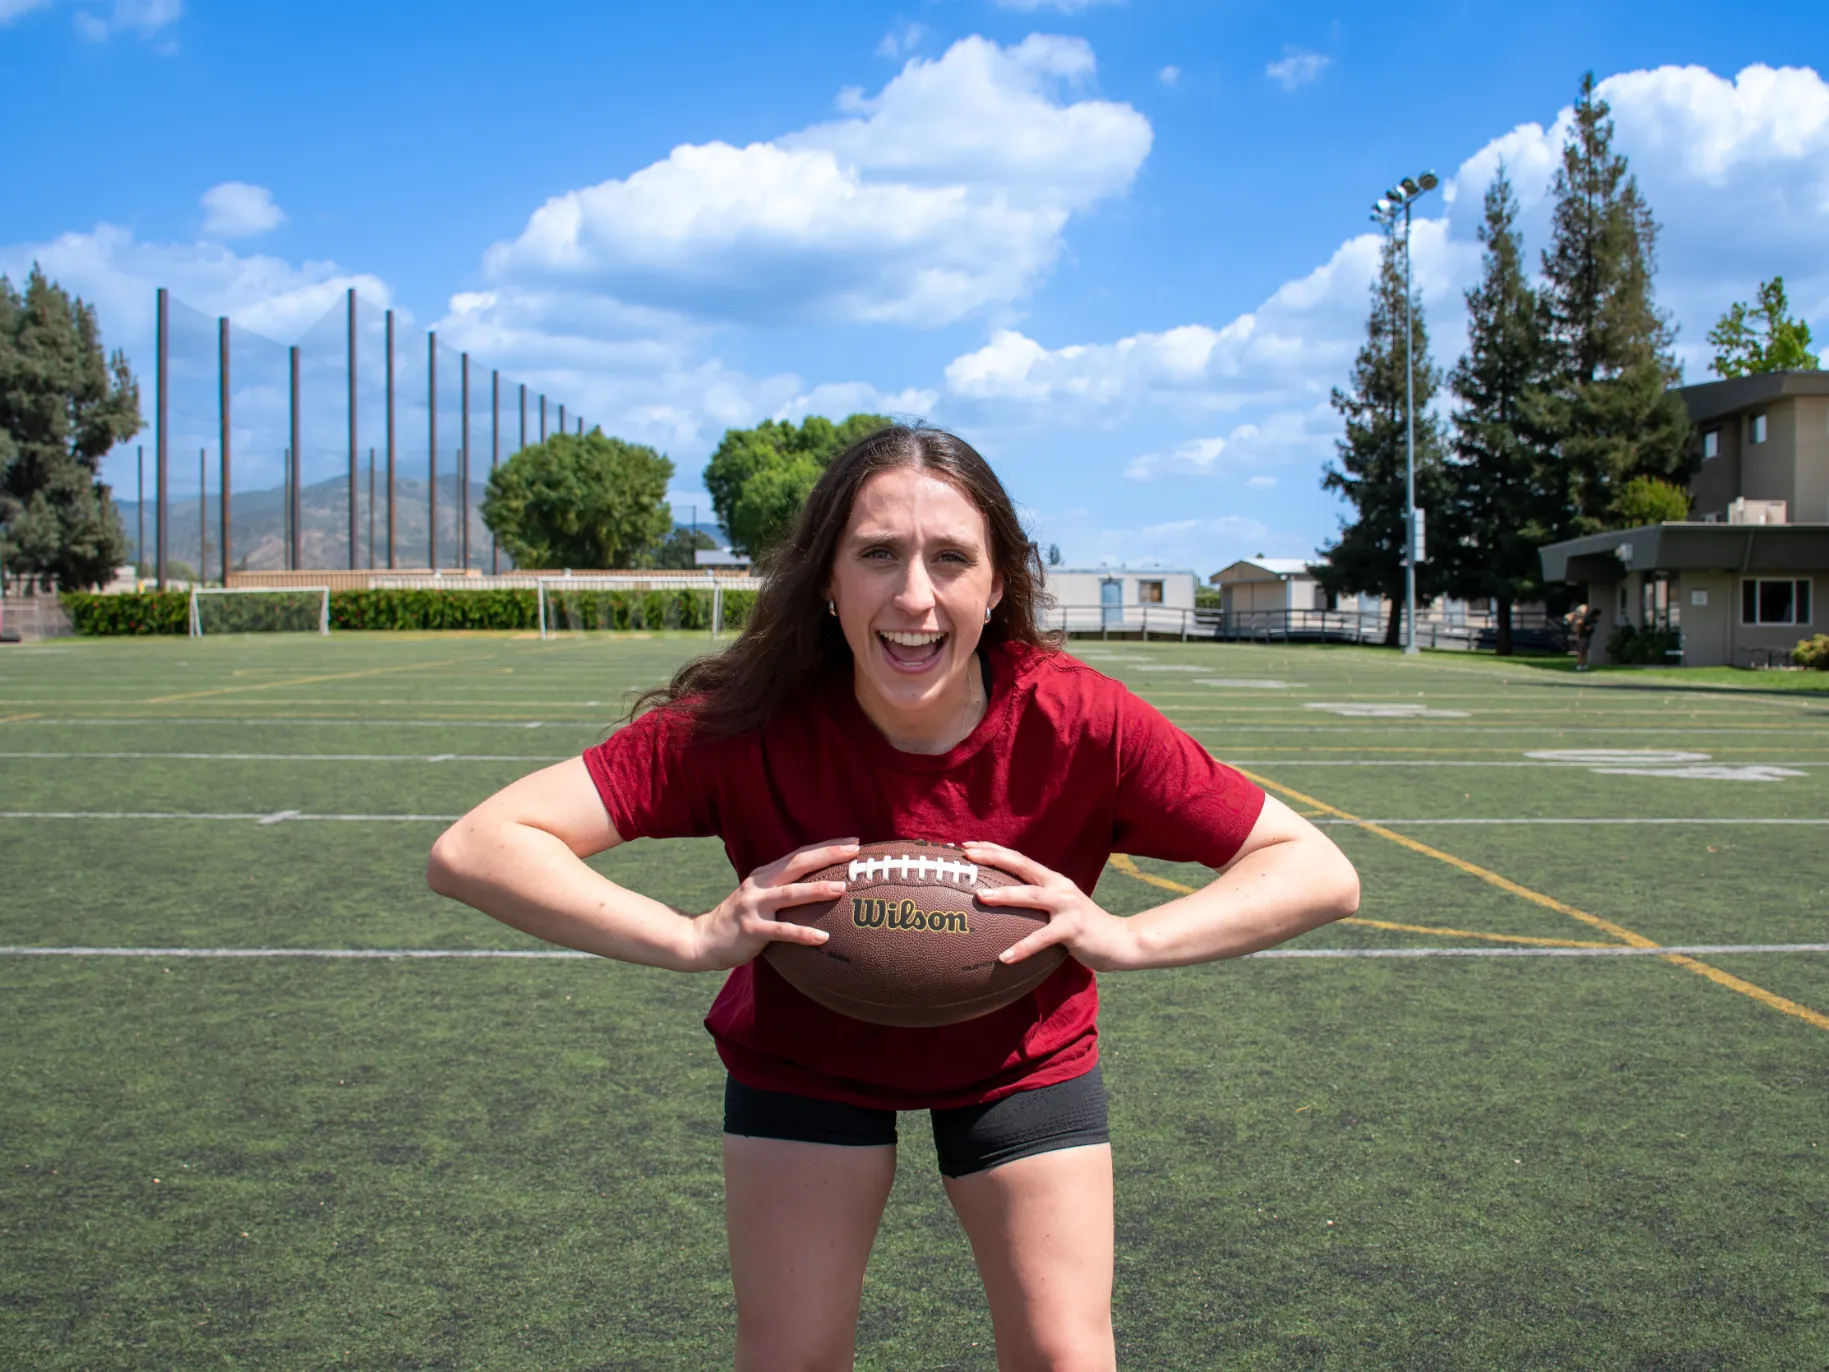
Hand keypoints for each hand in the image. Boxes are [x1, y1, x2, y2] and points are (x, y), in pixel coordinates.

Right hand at [687, 839, 859, 971]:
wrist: (703, 939)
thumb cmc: (741, 919)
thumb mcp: (759, 897)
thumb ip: (782, 890)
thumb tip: (822, 888)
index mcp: (764, 875)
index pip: (799, 855)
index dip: (826, 848)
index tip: (853, 843)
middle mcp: (759, 885)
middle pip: (797, 865)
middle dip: (827, 856)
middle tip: (853, 852)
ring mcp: (754, 906)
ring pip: (790, 894)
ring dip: (816, 890)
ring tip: (841, 889)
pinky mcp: (751, 930)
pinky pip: (782, 931)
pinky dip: (803, 934)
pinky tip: (823, 938)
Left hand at [961, 841, 1139, 972]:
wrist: (1118, 941)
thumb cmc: (1080, 927)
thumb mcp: (1057, 909)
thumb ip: (1035, 905)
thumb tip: (1000, 908)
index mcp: (1052, 880)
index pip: (1019, 859)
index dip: (993, 849)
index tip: (967, 844)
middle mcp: (1058, 887)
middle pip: (1022, 866)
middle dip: (994, 857)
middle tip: (967, 855)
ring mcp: (1067, 906)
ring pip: (1031, 897)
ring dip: (1005, 895)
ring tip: (980, 897)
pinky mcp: (1072, 929)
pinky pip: (1042, 938)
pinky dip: (1022, 948)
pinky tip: (1004, 958)